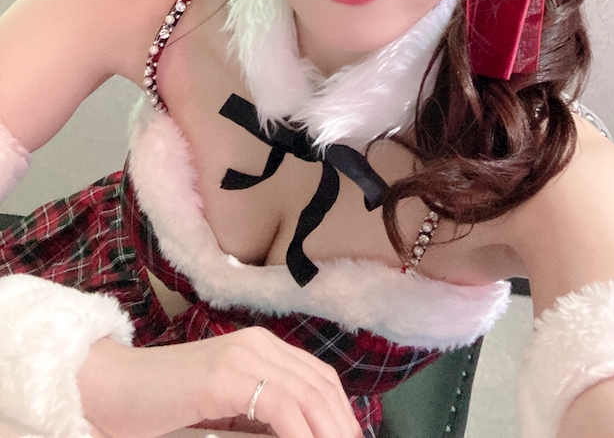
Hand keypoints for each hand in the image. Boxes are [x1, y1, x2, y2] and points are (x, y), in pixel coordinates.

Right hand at [78, 328, 361, 437]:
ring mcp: (242, 356)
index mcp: (260, 347)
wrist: (109, 389)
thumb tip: (299, 433)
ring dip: (329, 432)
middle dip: (343, 426)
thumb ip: (258, 417)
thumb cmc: (163, 406)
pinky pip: (281, 408)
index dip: (342, 414)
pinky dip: (302, 435)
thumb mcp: (223, 409)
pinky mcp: (225, 377)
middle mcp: (258, 344)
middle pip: (321, 386)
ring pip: (308, 396)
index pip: (320, 378)